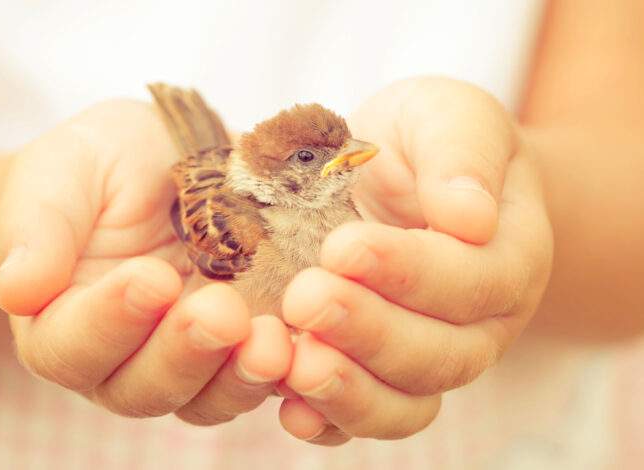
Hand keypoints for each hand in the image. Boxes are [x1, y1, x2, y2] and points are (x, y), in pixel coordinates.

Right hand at [0, 100, 290, 423]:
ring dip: (238, 376)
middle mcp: (122, 355)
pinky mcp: (243, 348)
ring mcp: (188, 358)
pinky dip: (286, 370)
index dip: (108, 322)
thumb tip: (15, 290)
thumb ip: (38, 226)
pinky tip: (309, 342)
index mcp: (61, 319)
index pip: (69, 346)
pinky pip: (263, 380)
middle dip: (182, 354)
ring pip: (206, 399)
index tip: (149, 278)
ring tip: (271, 340)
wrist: (172, 158)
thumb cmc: (105, 162)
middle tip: (221, 312)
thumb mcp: (65, 170)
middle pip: (140, 388)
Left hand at [278, 78, 552, 444]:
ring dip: (349, 391)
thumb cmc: (428, 143)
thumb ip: (463, 154)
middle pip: (438, 354)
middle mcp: (476, 325)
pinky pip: (365, 415)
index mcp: (506, 258)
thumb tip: (470, 216)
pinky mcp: (377, 375)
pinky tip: (289, 407)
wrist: (405, 175)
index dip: (408, 271)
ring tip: (294, 366)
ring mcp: (427, 358)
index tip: (342, 246)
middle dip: (369, 331)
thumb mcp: (449, 116)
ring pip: (404, 402)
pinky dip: (328, 420)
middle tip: (305, 299)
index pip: (471, 280)